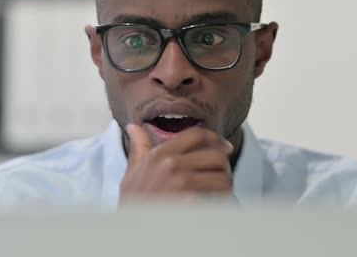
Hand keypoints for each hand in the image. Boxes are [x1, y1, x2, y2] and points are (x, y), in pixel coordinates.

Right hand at [119, 124, 233, 202]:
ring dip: (226, 183)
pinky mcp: (192, 202)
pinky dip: (224, 199)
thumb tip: (134, 127)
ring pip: (222, 176)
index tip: (224, 146)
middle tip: (223, 172)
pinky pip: (220, 195)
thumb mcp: (131, 173)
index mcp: (159, 154)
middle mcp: (171, 165)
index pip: (197, 135)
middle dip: (224, 164)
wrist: (130, 230)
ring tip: (221, 190)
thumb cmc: (133, 204)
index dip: (215, 138)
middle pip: (215, 154)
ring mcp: (182, 183)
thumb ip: (139, 147)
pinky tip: (217, 203)